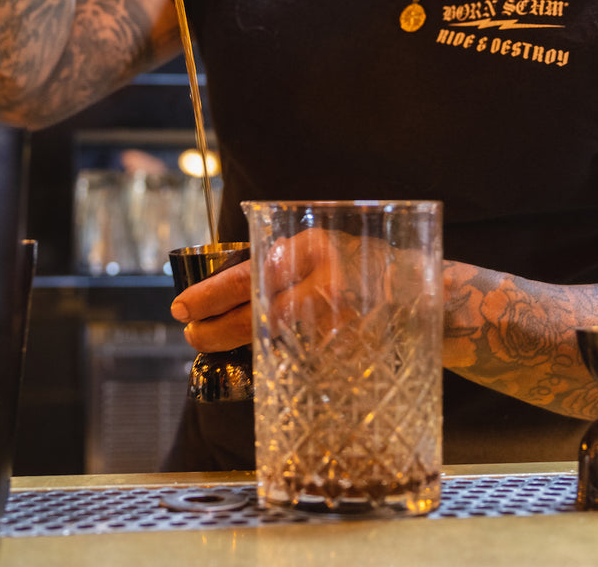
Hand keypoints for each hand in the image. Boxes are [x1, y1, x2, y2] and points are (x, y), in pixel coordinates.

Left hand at [168, 230, 413, 352]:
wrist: (415, 288)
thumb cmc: (355, 260)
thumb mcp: (316, 241)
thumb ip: (278, 258)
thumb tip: (221, 282)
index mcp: (311, 250)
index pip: (249, 276)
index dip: (210, 296)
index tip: (182, 306)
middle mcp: (324, 288)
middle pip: (256, 315)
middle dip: (214, 328)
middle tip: (189, 331)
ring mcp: (336, 326)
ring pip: (271, 340)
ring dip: (234, 342)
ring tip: (206, 340)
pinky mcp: (345, 352)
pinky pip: (295, 357)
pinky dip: (268, 355)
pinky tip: (247, 354)